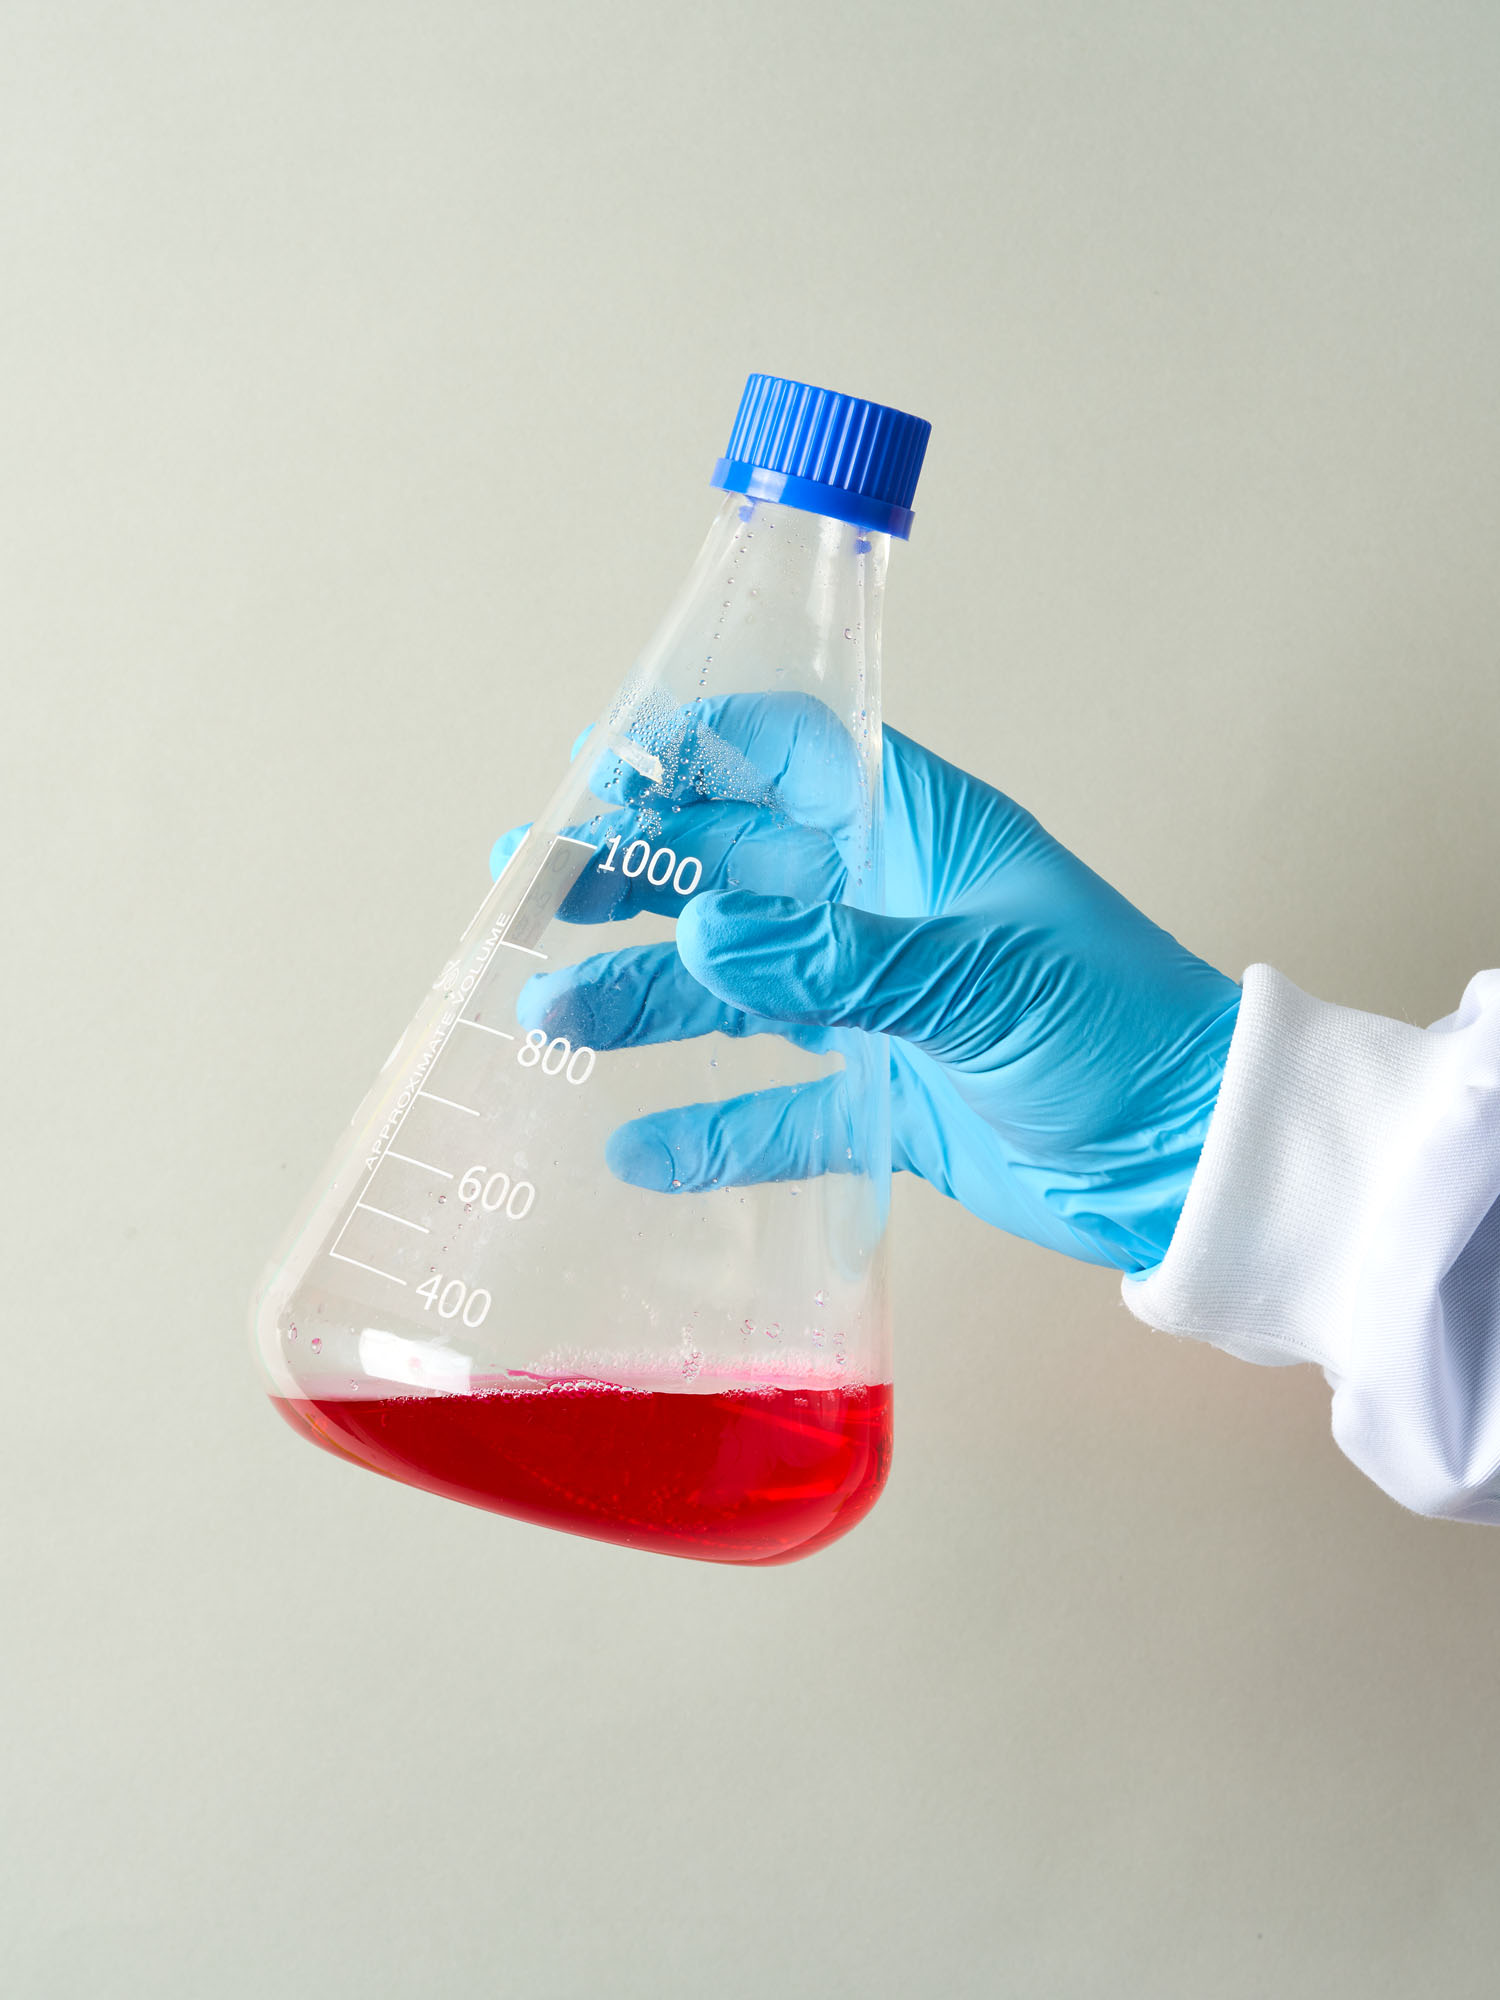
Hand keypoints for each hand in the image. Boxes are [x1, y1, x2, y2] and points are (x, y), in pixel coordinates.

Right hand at [490, 696, 1239, 1271]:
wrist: (1196, 1161)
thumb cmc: (1120, 1029)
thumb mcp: (981, 976)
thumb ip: (840, 955)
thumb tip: (701, 929)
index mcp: (911, 831)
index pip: (784, 753)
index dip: (688, 750)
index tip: (590, 773)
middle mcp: (876, 904)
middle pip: (726, 865)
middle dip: (626, 874)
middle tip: (525, 895)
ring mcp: (872, 1002)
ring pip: (729, 986)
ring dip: (641, 997)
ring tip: (549, 1019)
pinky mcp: (878, 1098)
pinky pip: (774, 1111)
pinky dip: (710, 1130)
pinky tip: (636, 1152)